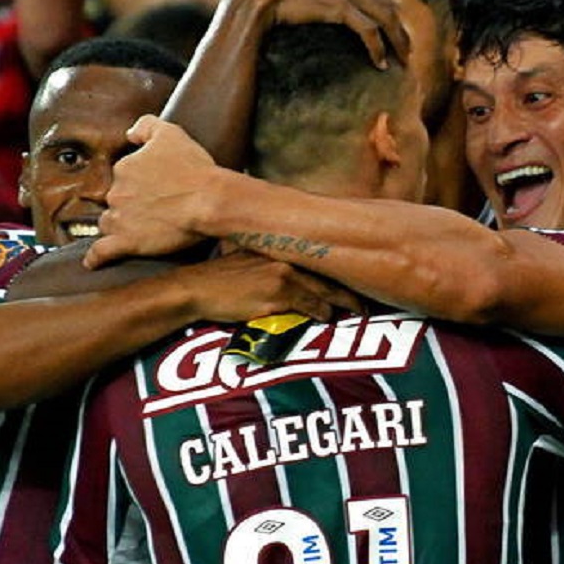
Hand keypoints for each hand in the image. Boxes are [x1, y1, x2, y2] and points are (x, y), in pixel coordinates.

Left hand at [84, 115, 223, 268]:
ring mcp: (120, 218)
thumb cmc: (196, 169)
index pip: (124, 177)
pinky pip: (102, 251)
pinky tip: (94, 262)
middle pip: (116, 200)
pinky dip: (96, 257)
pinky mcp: (127, 242)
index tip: (158, 189)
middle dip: (131, 205)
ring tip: (140, 231)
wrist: (209, 200)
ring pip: (109, 223)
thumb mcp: (172, 133)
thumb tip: (129, 133)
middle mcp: (117, 192)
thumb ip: (146, 125)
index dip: (141, 183)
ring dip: (120, 226)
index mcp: (125, 168)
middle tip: (157, 210)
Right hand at [167, 251, 363, 321]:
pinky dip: (322, 314)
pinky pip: (310, 307)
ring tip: (359, 311)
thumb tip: (292, 274)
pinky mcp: (278, 296)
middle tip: (368, 299)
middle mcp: (286, 256)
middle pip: (330, 273)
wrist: (195, 289)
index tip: (358, 274)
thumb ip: (272, 261)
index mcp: (280, 246)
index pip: (320, 254)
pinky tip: (329, 318)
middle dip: (350, 288)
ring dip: (343, 304)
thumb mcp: (249, 259)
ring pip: (325, 292)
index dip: (341, 267)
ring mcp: (284, 275)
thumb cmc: (220, 278)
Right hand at [222, 0, 409, 69]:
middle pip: (388, 8)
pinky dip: (378, 48)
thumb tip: (317, 17)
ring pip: (385, 18)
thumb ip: (318, 2)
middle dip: (401, 33)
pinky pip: (369, 30)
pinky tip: (380, 64)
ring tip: (401, 62)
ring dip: (396, 42)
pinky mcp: (340, 7)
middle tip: (408, 55)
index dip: (391, 20)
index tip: (397, 39)